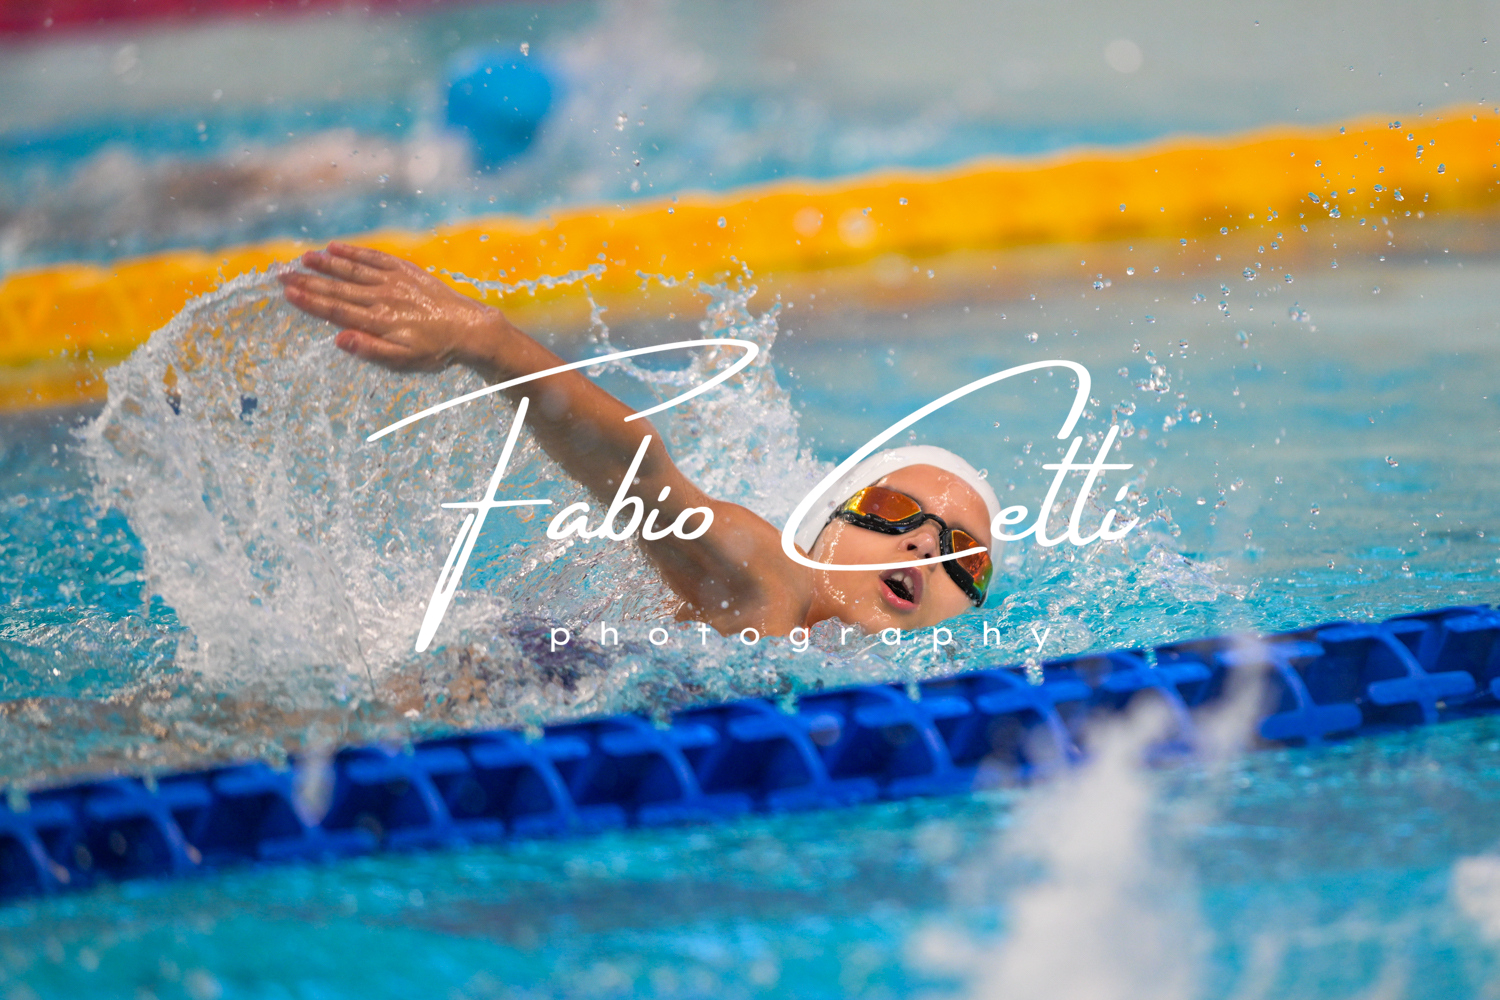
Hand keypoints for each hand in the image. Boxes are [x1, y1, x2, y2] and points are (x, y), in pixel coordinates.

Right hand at [279, 242, 502, 371]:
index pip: (337, 310)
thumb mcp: (403, 361)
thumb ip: (370, 350)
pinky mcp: (406, 271)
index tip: (287, 292)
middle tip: (281, 274)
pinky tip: (335, 248)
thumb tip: (339, 339)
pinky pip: (376, 258)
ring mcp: (394, 282)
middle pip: (338, 289)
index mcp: (379, 322)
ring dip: (327, 264)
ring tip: (303, 258)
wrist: (469, 329)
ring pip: (354, 270)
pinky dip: (354, 252)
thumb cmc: (434, 351)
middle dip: (308, 281)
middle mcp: (383, 298)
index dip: (310, 301)